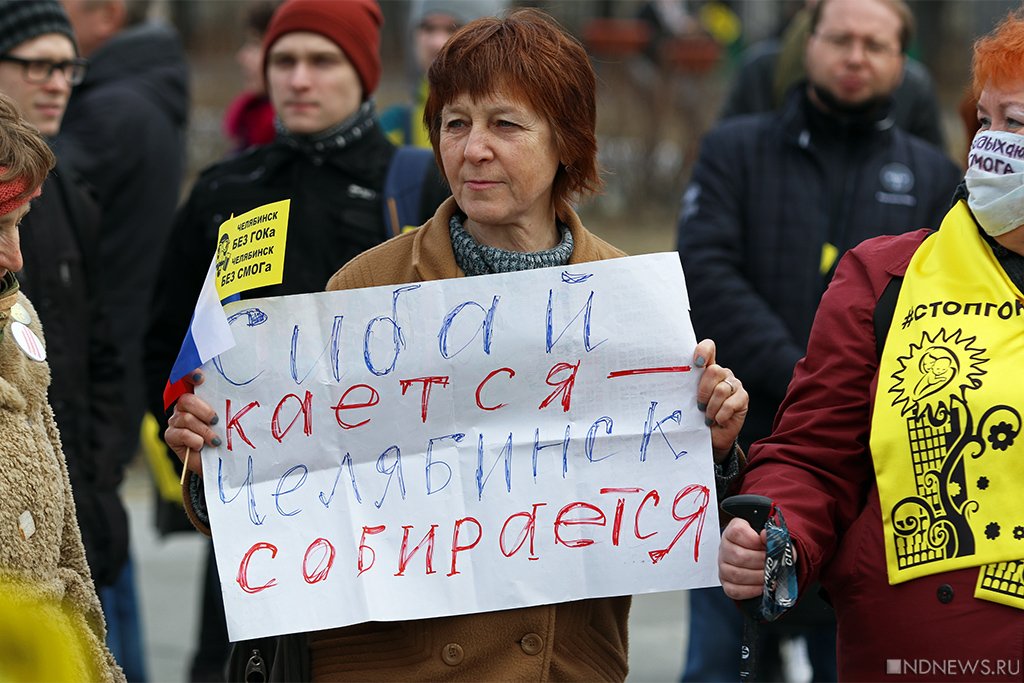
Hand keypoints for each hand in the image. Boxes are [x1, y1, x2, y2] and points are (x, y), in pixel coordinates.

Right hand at [164, 370, 219, 477]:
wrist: (217, 462)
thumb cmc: (224, 437)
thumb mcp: (229, 419)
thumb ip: (229, 404)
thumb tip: (250, 391)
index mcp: (197, 397)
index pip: (188, 379)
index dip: (190, 374)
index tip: (200, 377)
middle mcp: (183, 407)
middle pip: (186, 400)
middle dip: (203, 410)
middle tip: (216, 420)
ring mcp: (175, 421)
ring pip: (185, 418)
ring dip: (204, 431)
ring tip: (215, 441)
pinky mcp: (171, 436)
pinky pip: (180, 433)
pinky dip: (195, 440)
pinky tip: (201, 446)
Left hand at [693, 339, 747, 461]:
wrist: (710, 437)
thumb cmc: (695, 417)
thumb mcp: (686, 400)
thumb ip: (684, 387)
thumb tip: (669, 382)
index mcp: (706, 369)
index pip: (708, 348)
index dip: (703, 351)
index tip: (696, 363)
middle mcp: (721, 373)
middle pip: (713, 371)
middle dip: (703, 391)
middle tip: (699, 406)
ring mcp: (734, 384)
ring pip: (721, 389)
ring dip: (711, 407)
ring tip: (707, 417)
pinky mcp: (743, 397)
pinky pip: (731, 403)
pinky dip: (721, 414)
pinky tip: (718, 420)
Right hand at [719, 517, 766, 599]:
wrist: (762, 560)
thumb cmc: (765, 547)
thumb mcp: (773, 538)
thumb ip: (773, 536)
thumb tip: (766, 535)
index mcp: (734, 531)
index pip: (737, 532)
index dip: (753, 539)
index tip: (764, 543)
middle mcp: (725, 548)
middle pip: (738, 556)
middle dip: (760, 561)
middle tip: (771, 563)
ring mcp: (723, 566)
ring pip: (736, 574)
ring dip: (757, 577)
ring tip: (769, 575)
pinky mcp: (726, 583)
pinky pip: (734, 590)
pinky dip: (751, 590)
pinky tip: (761, 586)